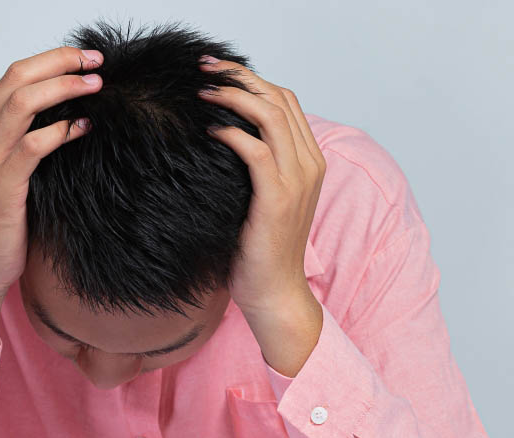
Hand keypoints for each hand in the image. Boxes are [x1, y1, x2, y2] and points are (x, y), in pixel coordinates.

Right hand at [0, 45, 103, 295]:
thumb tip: (68, 116)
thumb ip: (26, 141)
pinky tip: (84, 128)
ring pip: (23, 103)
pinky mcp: (2, 185)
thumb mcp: (10, 171)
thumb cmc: (1, 221)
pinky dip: (61, 131)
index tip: (86, 59)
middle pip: (18, 77)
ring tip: (97, 85)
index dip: (51, 60)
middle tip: (97, 62)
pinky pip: (33, 146)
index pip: (14, 75)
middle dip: (61, 62)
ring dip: (64, 88)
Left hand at [196, 57, 326, 315]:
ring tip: (203, 91)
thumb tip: (224, 133)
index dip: (252, 79)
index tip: (218, 71)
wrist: (275, 292)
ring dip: (234, 97)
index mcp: (310, 161)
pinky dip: (232, 132)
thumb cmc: (261, 249)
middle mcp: (310, 165)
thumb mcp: (263, 198)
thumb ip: (256, 166)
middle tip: (204, 68)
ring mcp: (297, 181)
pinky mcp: (278, 199)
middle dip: (239, 77)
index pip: (286, 101)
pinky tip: (210, 129)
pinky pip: (256, 150)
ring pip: (271, 116)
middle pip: (279, 99)